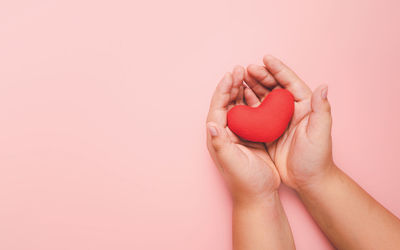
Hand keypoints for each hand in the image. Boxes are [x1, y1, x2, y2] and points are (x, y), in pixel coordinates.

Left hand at [206, 66, 279, 202]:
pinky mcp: (251, 136)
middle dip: (231, 85)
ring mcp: (238, 134)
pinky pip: (250, 113)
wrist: (259, 195)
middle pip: (226, 103)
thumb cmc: (245, 181)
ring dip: (241, 90)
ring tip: (247, 74)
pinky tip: (258, 92)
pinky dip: (253, 100)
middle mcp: (225, 133)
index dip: (223, 90)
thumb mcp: (232, 162)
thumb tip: (210, 124)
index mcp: (218, 137)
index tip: (230, 74)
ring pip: (238, 106)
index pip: (217, 107)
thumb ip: (220, 144)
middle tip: (239, 69)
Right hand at [243, 55, 334, 189]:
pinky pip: (256, 113)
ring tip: (240, 79)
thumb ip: (321, 110)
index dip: (279, 69)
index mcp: (304, 106)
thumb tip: (323, 86)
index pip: (290, 82)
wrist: (307, 180)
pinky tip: (238, 98)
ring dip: (252, 87)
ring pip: (263, 98)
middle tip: (247, 69)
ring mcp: (277, 119)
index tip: (266, 58)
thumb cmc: (316, 158)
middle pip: (274, 87)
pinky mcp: (268, 130)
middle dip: (261, 75)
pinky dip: (247, 104)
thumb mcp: (320, 134)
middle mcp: (290, 109)